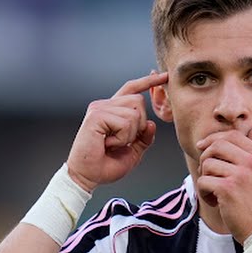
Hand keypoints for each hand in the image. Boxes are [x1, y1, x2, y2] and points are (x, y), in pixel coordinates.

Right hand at [66, 71, 168, 191]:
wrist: (88, 176)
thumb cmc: (105, 165)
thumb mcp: (133, 152)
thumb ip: (144, 138)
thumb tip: (151, 124)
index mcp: (113, 110)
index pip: (132, 90)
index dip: (148, 82)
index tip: (164, 75)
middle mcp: (105, 105)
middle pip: (139, 101)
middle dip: (139, 125)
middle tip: (122, 141)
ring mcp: (99, 108)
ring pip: (134, 113)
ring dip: (130, 135)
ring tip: (112, 144)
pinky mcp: (96, 115)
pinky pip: (125, 123)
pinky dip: (122, 138)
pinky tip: (108, 144)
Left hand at [196, 128, 251, 243]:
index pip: (233, 136)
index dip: (214, 139)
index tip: (203, 147)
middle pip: (217, 145)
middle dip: (206, 156)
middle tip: (206, 171)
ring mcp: (240, 175)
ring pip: (208, 164)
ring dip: (205, 178)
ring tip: (214, 192)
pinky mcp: (227, 189)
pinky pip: (203, 181)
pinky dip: (203, 192)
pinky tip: (214, 202)